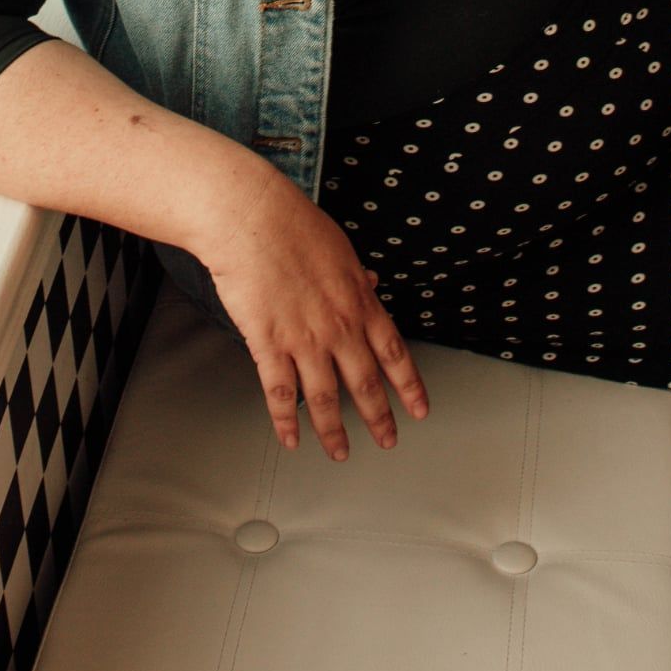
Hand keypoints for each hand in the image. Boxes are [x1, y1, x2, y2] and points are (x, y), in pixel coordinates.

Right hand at [201, 164, 429, 459]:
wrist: (252, 218)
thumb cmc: (293, 224)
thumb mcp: (340, 248)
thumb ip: (356, 276)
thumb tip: (371, 283)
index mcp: (359, 301)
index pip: (394, 353)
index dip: (408, 386)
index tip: (418, 409)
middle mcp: (338, 326)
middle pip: (365, 384)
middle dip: (379, 418)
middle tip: (387, 440)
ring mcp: (304, 338)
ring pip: (325, 399)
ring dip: (334, 431)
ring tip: (339, 452)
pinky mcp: (268, 343)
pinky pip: (280, 392)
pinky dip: (286, 421)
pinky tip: (291, 439)